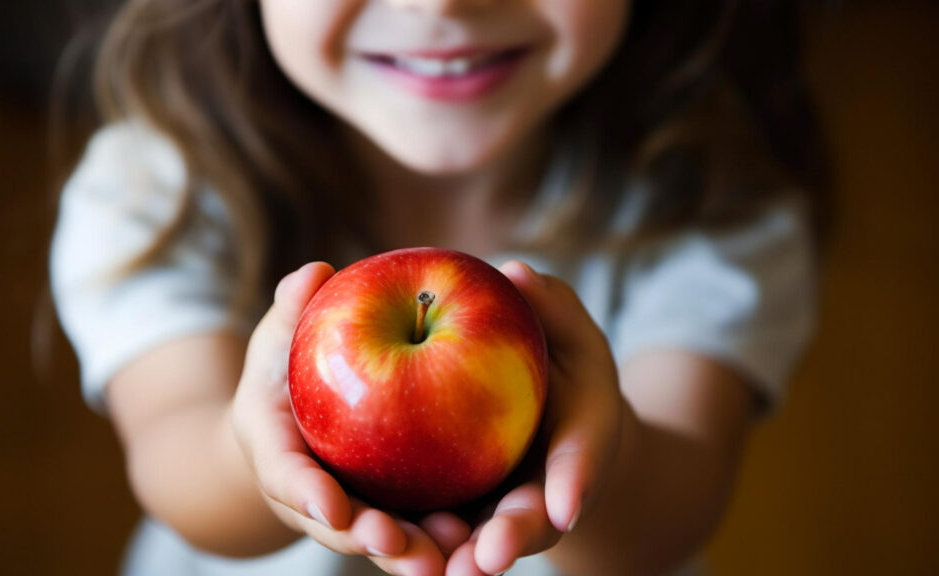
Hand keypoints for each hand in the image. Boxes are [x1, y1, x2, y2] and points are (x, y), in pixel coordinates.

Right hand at [232, 262, 459, 574]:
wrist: (290, 411)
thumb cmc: (283, 364)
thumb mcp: (280, 334)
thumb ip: (293, 309)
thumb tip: (315, 272)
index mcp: (274, 453)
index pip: (284, 476)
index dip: (305, 492)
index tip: (330, 504)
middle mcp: (310, 493)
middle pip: (337, 525)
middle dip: (368, 538)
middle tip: (401, 545)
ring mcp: (350, 506)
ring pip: (380, 537)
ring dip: (411, 553)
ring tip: (451, 560)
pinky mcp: (387, 505)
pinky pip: (413, 524)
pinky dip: (440, 536)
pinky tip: (479, 540)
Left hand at [444, 261, 623, 574]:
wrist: (543, 409)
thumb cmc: (561, 360)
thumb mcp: (567, 328)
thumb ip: (552, 304)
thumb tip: (517, 272)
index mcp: (582, 440)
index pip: (581, 459)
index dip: (574, 481)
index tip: (563, 504)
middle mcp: (545, 487)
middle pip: (531, 518)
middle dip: (511, 539)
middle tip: (486, 555)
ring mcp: (503, 505)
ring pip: (485, 538)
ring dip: (461, 558)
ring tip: (435, 569)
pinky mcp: (463, 509)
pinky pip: (442, 527)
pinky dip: (421, 540)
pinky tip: (384, 543)